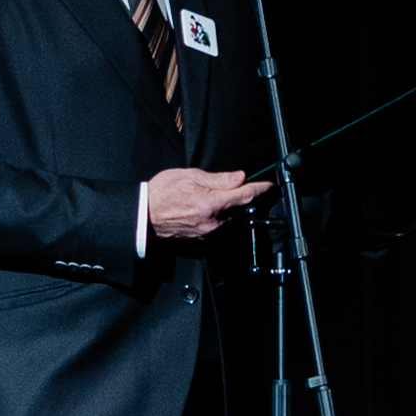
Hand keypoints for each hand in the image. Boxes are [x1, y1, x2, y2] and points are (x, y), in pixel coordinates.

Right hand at [148, 168, 269, 244]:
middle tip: (245, 186)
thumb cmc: (162, 193)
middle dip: (247, 198)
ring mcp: (209, 233)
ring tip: (222, 196)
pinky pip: (221, 227)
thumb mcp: (191, 176)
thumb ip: (219, 179)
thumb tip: (240, 177)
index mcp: (212, 203)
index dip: (262, 189)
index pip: (247, 196)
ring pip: (233, 219)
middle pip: (243, 209)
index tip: (270, 185)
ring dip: (234, 208)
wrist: (144, 216)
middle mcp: (214, 222)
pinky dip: (223, 217)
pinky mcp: (203, 239)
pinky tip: (213, 208)